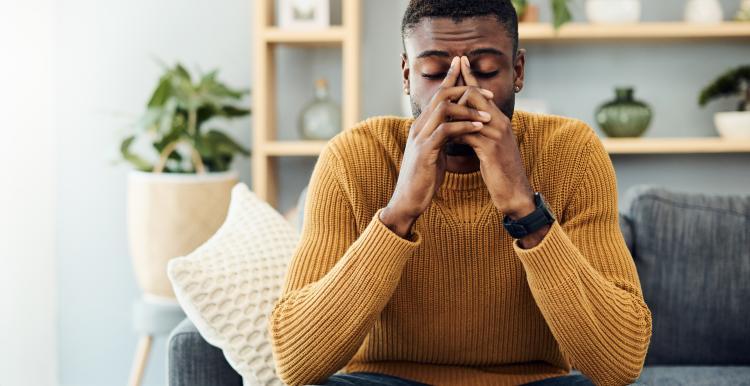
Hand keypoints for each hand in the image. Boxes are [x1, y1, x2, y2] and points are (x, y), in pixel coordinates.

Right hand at [380, 56, 493, 237]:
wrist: (408, 200)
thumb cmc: (423, 179)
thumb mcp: (434, 153)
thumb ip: (441, 138)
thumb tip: (454, 129)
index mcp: (422, 126)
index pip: (437, 95)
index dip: (451, 79)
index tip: (466, 68)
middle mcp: (419, 127)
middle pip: (440, 95)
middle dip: (464, 88)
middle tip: (487, 91)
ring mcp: (420, 138)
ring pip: (443, 109)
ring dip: (468, 109)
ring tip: (487, 114)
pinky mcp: (425, 151)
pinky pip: (445, 131)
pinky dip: (464, 126)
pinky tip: (478, 127)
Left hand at [454, 56, 535, 219]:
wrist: (515, 193)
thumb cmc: (500, 171)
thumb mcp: (489, 148)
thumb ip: (478, 133)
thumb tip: (462, 125)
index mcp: (499, 121)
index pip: (483, 92)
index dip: (470, 76)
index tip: (460, 61)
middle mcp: (500, 123)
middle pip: (476, 94)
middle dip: (459, 85)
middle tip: (447, 75)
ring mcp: (497, 135)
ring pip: (470, 111)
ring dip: (452, 109)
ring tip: (437, 105)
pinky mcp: (491, 149)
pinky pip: (468, 134)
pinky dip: (454, 132)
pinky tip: (443, 134)